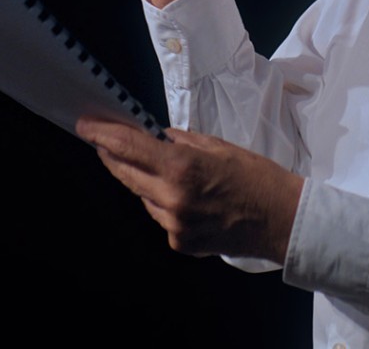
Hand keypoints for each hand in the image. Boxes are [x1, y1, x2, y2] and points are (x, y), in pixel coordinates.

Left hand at [76, 117, 302, 261]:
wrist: (282, 220)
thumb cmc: (258, 178)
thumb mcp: (220, 147)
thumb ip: (182, 142)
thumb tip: (156, 137)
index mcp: (182, 168)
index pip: (129, 148)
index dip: (102, 134)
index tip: (86, 125)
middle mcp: (172, 199)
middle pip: (126, 173)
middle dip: (112, 155)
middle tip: (103, 140)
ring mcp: (174, 225)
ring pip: (143, 196)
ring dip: (144, 180)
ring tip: (164, 170)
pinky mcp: (180, 243)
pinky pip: (160, 216)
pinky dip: (164, 203)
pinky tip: (185, 197)